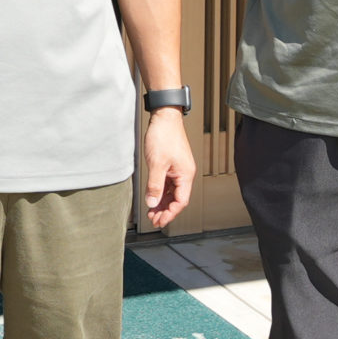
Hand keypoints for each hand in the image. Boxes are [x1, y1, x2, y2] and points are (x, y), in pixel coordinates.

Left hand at [142, 108, 195, 229]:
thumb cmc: (164, 136)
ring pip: (172, 192)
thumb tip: (152, 203)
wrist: (164, 117)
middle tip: (153, 220)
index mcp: (185, 175)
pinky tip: (153, 197)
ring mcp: (178, 169)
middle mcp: (184, 174)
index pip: (181, 202)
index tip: (159, 221)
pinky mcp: (172, 165)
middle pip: (177, 199)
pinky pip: (168, 184)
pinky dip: (160, 192)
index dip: (170, 213)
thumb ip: (154, 185)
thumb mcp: (156, 164)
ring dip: (162, 203)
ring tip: (151, 212)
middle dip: (165, 211)